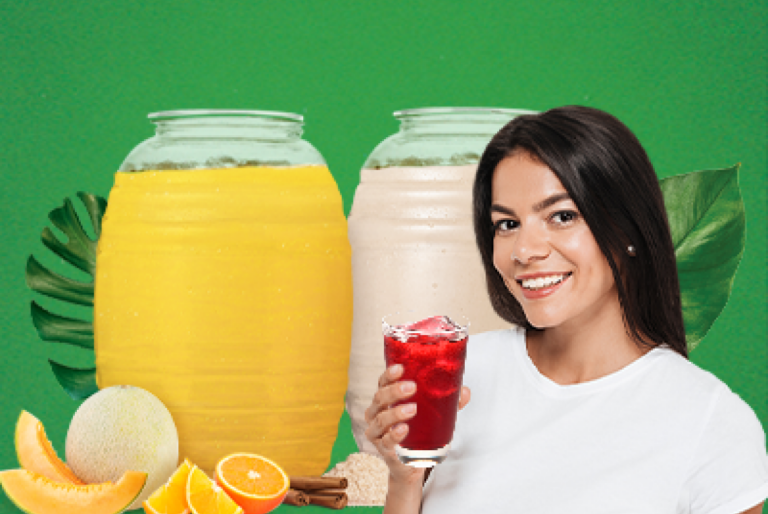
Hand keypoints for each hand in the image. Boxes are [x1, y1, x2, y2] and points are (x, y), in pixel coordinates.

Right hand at [364, 364, 470, 484]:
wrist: (410, 464)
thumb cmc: (416, 432)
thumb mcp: (431, 414)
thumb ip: (446, 402)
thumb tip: (464, 391)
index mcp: (385, 400)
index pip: (383, 383)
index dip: (389, 375)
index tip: (401, 368)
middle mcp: (376, 413)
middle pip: (380, 398)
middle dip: (395, 391)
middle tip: (412, 387)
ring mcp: (377, 432)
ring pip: (381, 419)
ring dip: (396, 413)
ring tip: (413, 409)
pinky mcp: (383, 449)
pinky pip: (386, 440)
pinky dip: (394, 434)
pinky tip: (404, 429)